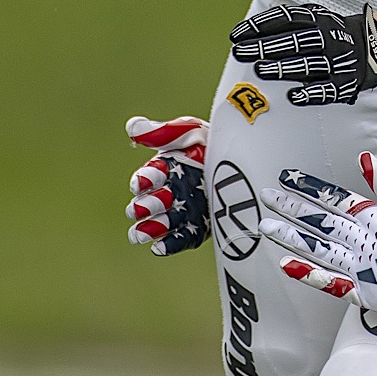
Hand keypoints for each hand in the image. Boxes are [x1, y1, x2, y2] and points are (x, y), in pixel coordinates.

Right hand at [124, 116, 209, 255]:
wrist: (244, 158)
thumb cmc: (211, 141)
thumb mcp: (189, 131)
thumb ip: (162, 132)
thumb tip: (132, 127)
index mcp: (164, 169)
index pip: (150, 175)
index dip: (146, 179)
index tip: (143, 182)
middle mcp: (170, 191)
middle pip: (153, 201)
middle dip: (146, 206)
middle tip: (141, 210)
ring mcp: (183, 210)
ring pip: (162, 222)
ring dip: (150, 228)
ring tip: (141, 235)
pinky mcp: (197, 227)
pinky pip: (182, 237)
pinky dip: (170, 243)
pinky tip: (159, 248)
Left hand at [229, 4, 376, 105]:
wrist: (372, 48)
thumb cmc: (332, 35)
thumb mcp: (314, 19)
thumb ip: (287, 24)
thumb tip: (250, 33)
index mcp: (319, 20)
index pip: (286, 19)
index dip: (260, 26)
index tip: (238, 34)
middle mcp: (329, 39)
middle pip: (295, 42)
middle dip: (265, 47)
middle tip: (241, 52)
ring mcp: (337, 61)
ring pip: (308, 65)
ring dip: (283, 68)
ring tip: (260, 70)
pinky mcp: (344, 83)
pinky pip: (327, 89)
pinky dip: (309, 94)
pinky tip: (292, 96)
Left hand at [258, 155, 376, 324]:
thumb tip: (365, 159)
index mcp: (374, 216)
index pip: (334, 197)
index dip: (308, 186)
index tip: (287, 176)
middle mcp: (361, 239)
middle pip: (319, 220)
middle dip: (290, 207)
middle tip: (265, 196)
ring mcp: (359, 266)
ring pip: (316, 247)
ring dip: (290, 236)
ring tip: (266, 227)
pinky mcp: (361, 291)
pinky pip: (328, 282)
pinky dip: (307, 274)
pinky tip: (286, 265)